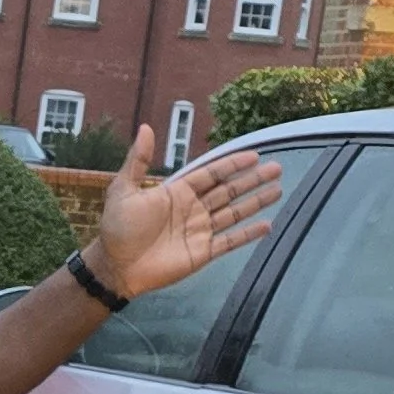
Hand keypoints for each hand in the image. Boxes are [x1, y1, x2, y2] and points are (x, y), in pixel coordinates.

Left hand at [88, 128, 281, 302]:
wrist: (116, 266)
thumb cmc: (118, 228)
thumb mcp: (123, 189)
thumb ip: (138, 160)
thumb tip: (145, 127)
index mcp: (178, 191)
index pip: (211, 173)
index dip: (232, 164)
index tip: (254, 154)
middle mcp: (193, 209)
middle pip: (229, 191)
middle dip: (252, 180)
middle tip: (277, 169)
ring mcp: (200, 231)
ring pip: (234, 213)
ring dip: (256, 202)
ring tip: (278, 190)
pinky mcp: (203, 253)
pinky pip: (230, 241)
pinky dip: (248, 235)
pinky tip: (267, 225)